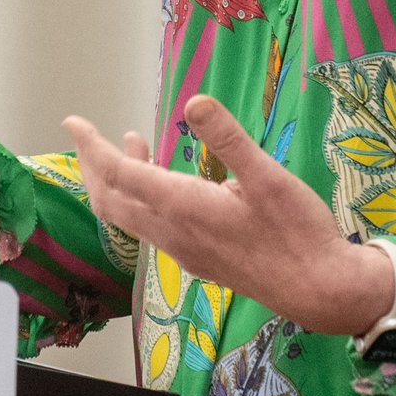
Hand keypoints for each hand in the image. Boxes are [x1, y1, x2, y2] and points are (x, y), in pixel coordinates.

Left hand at [64, 94, 395, 335]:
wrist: (322, 293)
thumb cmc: (300, 234)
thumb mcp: (270, 178)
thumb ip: (230, 139)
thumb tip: (194, 101)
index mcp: (184, 208)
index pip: (118, 175)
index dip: (92, 148)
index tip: (73, 123)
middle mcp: (173, 233)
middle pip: (111, 200)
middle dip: (93, 165)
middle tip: (88, 134)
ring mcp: (184, 251)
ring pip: (129, 217)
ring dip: (119, 181)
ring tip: (133, 143)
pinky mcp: (199, 259)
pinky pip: (151, 228)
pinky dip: (141, 199)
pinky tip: (166, 183)